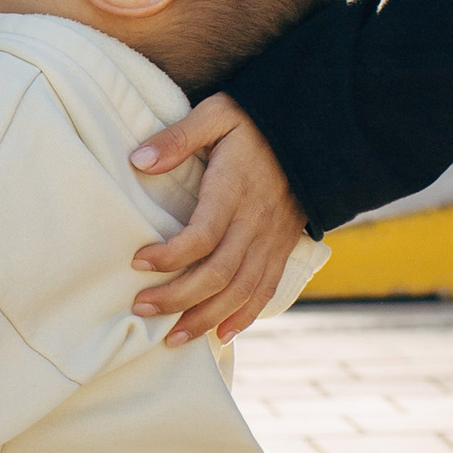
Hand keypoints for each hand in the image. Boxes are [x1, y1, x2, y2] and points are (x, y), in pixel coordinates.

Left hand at [127, 91, 308, 345]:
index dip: (170, 255)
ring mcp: (272, 239)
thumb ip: (179, 137)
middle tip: (141, 307)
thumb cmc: (257, 119)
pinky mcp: (282, 247)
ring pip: (240, 291)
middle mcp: (256, 222)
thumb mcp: (217, 114)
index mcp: (236, 189)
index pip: (203, 234)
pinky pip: (266, 290)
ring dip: (206, 318)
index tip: (137, 261)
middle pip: (218, 274)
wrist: (315, 129)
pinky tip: (221, 335)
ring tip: (172, 338)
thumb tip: (139, 161)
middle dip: (177, 298)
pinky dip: (244, 317)